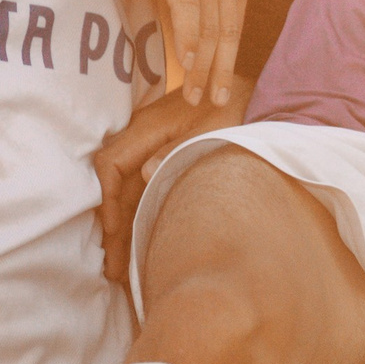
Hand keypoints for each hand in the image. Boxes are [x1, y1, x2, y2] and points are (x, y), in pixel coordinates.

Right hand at [94, 76, 253, 284]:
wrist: (257, 94)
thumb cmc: (237, 109)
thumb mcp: (213, 130)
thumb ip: (178, 150)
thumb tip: (146, 174)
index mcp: (148, 127)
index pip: (111, 165)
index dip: (107, 200)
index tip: (113, 232)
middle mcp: (143, 137)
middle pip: (115, 186)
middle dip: (113, 228)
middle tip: (114, 269)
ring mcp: (152, 148)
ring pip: (128, 193)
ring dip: (124, 228)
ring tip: (121, 269)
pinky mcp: (166, 157)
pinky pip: (143, 190)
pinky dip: (139, 216)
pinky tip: (140, 243)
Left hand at [116, 0, 246, 108]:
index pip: (188, 2)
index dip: (189, 35)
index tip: (187, 64)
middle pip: (211, 21)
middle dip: (205, 63)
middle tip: (193, 97)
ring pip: (230, 26)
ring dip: (223, 65)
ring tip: (216, 98)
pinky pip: (239, 21)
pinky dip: (232, 51)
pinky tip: (224, 76)